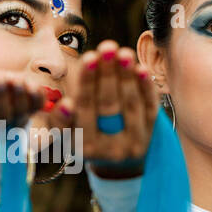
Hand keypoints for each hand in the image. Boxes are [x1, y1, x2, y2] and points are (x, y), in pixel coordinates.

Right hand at [63, 39, 158, 178]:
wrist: (116, 163)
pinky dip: (146, 88)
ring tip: (123, 52)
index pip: (85, 110)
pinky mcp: (150, 135)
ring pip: (130, 105)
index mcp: (84, 147)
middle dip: (108, 75)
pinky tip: (141, 69)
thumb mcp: (66, 135)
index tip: (89, 58)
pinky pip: (150, 108)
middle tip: (107, 48)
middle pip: (109, 107)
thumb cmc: (84, 138)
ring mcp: (133, 142)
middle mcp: (110, 149)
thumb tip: (67, 104)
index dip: (87, 84)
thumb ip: (61, 119)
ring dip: (127, 76)